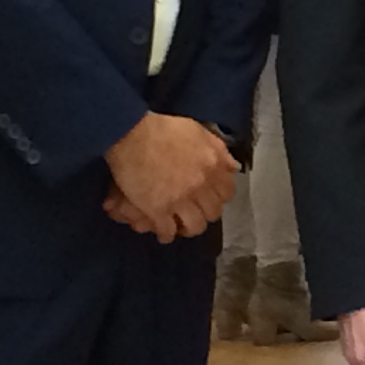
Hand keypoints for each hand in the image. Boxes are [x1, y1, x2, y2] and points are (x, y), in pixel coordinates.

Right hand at [104, 113, 237, 241]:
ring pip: (194, 226)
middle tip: (195, 213)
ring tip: (180, 226)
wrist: (132, 135)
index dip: (219, 197)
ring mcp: (180, 200)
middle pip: (213, 212)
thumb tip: (233, 168)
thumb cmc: (163, 129)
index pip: (227, 192)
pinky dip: (166, 235)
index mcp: (212, 166)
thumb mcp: (199, 132)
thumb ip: (219, 151)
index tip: (210, 197)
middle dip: (205, 214)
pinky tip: (163, 233)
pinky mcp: (158, 210)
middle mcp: (201, 185)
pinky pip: (168, 231)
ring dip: (188, 228)